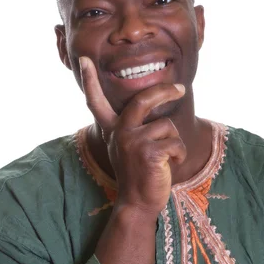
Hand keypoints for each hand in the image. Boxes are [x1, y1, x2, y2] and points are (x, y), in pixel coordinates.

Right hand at [79, 56, 186, 216]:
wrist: (138, 203)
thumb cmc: (139, 174)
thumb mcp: (128, 148)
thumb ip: (133, 128)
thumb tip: (151, 105)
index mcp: (113, 130)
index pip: (97, 103)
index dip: (89, 81)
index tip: (83, 60)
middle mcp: (119, 133)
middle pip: (143, 99)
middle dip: (164, 91)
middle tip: (179, 89)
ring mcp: (132, 142)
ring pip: (168, 127)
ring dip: (174, 144)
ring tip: (164, 160)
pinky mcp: (149, 152)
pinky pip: (175, 143)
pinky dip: (178, 155)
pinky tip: (167, 167)